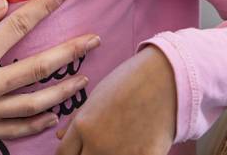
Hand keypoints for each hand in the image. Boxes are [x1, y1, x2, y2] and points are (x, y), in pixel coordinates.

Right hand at [0, 0, 100, 149]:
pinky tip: (51, 118)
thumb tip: (0, 5)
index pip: (18, 26)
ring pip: (34, 103)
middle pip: (39, 67)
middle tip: (94, 39)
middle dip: (71, 51)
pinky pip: (13, 130)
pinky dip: (36, 125)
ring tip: (83, 78)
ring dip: (63, 90)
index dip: (44, 7)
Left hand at [55, 46, 175, 154]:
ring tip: (116, 144)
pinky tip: (134, 146)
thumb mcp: (95, 98)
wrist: (166, 79)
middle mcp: (99, 144)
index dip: (69, 154)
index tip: (76, 151)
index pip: (63, 154)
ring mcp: (123, 154)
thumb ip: (77, 121)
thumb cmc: (128, 83)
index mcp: (83, 127)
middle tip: (94, 148)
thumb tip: (60, 137)